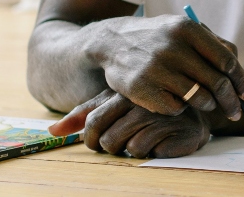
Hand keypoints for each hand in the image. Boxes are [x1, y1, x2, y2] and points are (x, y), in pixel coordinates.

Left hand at [49, 89, 210, 157]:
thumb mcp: (114, 106)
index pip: (92, 122)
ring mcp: (161, 114)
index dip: (90, 138)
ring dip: (130, 150)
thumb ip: (84, 116)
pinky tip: (159, 141)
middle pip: (106, 139)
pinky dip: (149, 152)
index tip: (99, 141)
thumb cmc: (146, 108)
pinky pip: (147, 150)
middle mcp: (143, 101)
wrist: (192, 109)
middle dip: (110, 147)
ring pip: (125, 146)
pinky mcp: (176, 130)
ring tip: (142, 139)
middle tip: (123, 141)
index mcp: (124, 92)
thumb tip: (51, 131)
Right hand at [89, 13, 243, 118]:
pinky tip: (175, 98)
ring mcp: (156, 68)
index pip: (226, 61)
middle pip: (217, 83)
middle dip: (231, 101)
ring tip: (204, 101)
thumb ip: (214, 44)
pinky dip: (180, 107)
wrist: (113, 41)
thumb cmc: (160, 38)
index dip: (241, 80)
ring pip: (199, 98)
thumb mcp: (184, 30)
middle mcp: (172, 46)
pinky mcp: (142, 88)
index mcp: (187, 29)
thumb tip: (240, 69)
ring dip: (207, 104)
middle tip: (235, 112)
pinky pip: (175, 108)